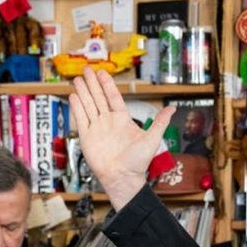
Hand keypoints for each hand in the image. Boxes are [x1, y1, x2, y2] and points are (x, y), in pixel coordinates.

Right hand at [69, 67, 174, 209]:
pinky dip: (77, 107)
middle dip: (92, 83)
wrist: (122, 178)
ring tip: (77, 79)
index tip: (102, 72)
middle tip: (86, 69)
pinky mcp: (87, 137)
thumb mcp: (152, 139)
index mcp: (123, 120)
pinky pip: (81, 118)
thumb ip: (160, 122)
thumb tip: (172, 108)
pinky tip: (73, 96)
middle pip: (98, 97)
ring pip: (88, 105)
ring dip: (83, 91)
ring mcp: (97, 128)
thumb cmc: (138, 162)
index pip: (113, 97)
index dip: (107, 85)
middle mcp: (109, 122)